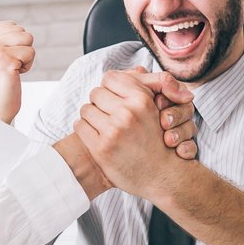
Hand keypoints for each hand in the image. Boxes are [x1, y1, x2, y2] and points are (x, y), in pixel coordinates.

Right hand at [0, 21, 35, 123]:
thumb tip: (17, 27)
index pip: (11, 25)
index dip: (13, 44)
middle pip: (21, 30)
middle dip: (20, 49)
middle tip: (4, 67)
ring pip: (28, 39)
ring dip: (24, 57)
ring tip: (8, 70)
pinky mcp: (4, 60)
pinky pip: (30, 53)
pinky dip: (26, 67)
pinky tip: (12, 76)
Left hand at [74, 69, 188, 198]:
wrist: (163, 176)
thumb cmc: (159, 141)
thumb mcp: (159, 108)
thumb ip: (149, 86)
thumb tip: (136, 69)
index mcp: (142, 100)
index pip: (110, 78)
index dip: (110, 88)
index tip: (115, 98)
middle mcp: (127, 113)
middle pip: (96, 93)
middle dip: (100, 103)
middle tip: (109, 114)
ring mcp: (113, 131)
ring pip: (86, 109)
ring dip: (92, 117)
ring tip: (103, 126)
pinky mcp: (101, 148)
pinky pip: (80, 126)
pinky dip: (85, 130)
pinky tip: (97, 137)